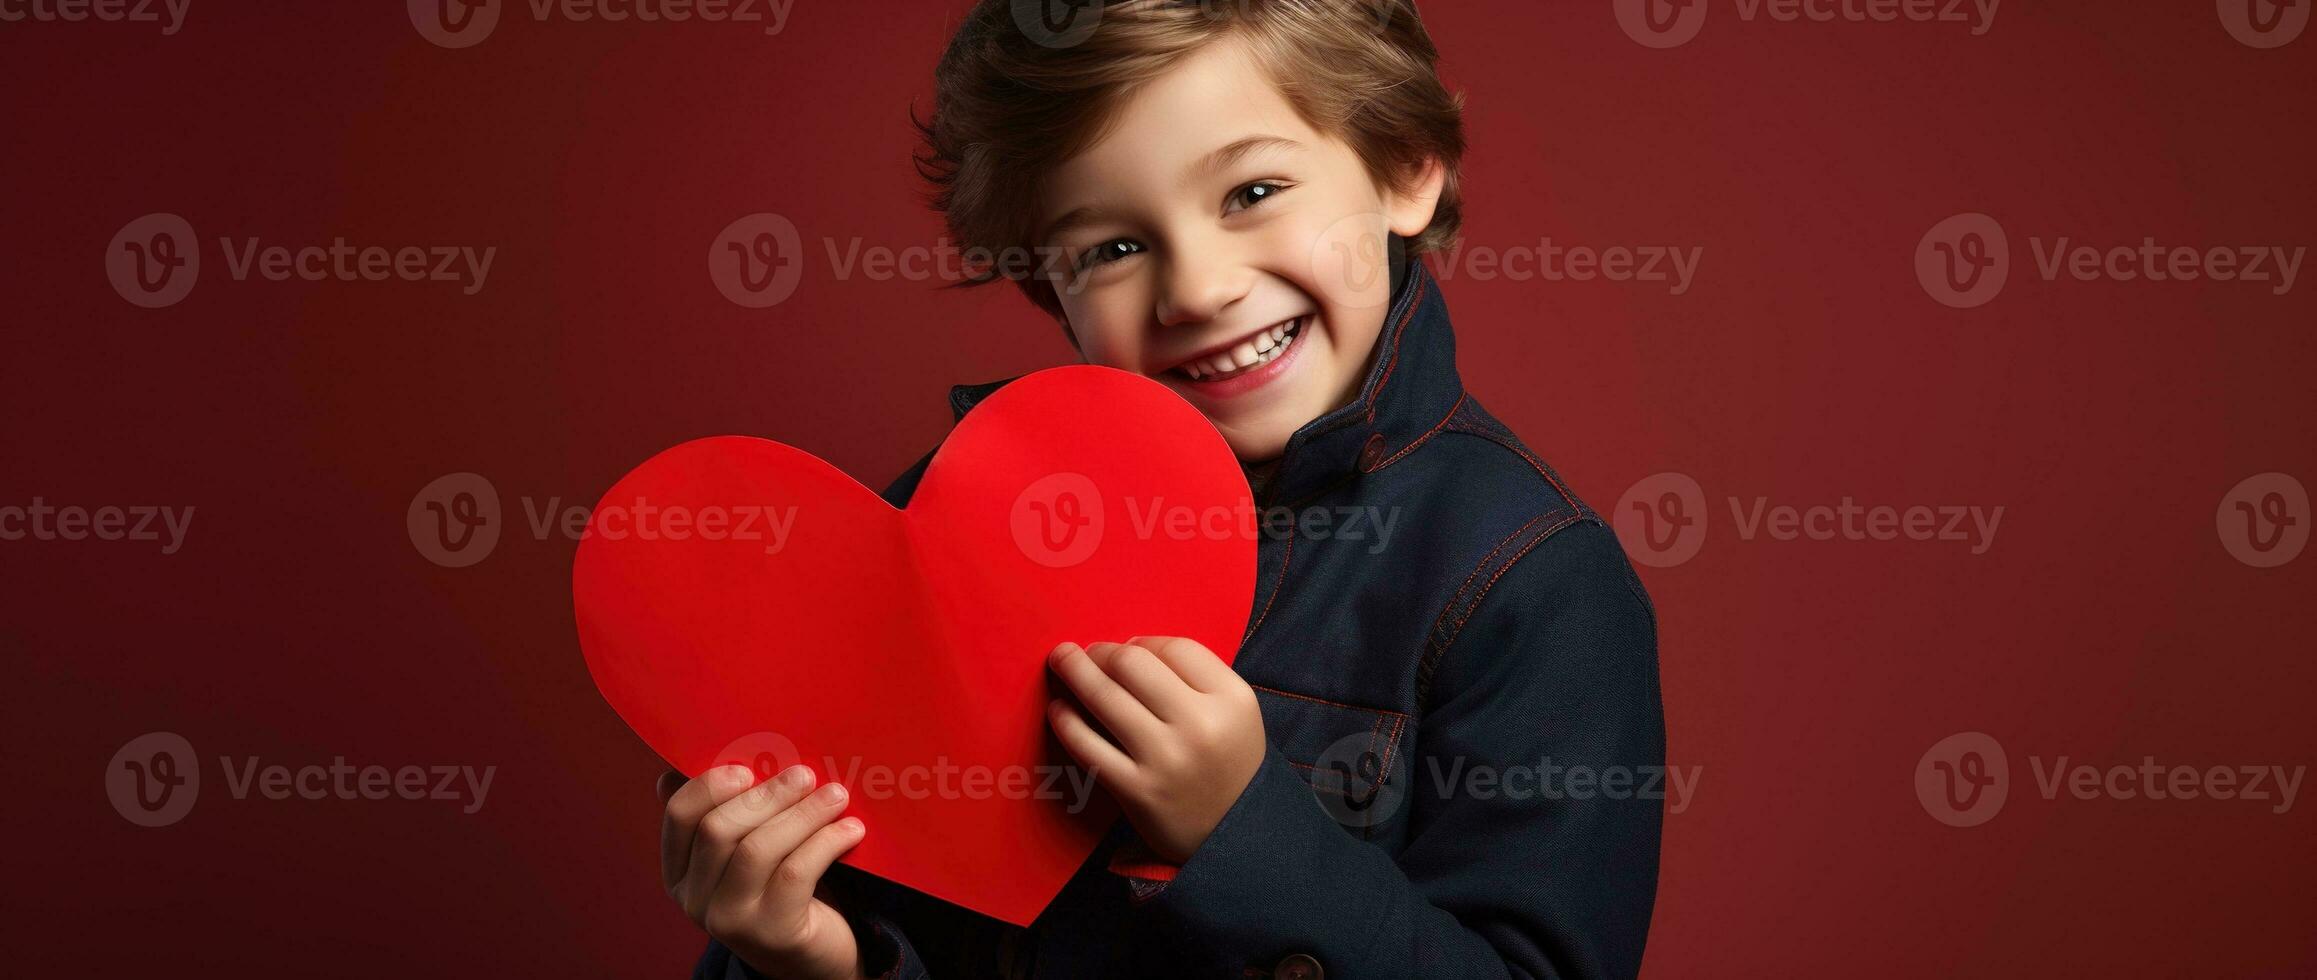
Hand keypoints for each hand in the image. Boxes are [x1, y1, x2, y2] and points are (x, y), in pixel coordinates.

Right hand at [658, 765, 868, 979]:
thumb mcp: (747, 851)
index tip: (749, 767)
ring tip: (836, 796)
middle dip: (766, 796)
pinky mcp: (772, 934)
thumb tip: (684, 764)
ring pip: (757, 850)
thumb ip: (725, 812)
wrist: (813, 954)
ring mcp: (730, 922)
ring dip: (802, 814)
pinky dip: (825, 843)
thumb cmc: (779, 887)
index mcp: (680, 871)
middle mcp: (695, 900)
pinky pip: (795, 874)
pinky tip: (850, 829)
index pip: (680, 816)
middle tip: (805, 776)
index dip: (710, 785)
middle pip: (719, 830)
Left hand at [1045, 636, 1265, 863]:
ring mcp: (1165, 760)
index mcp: (1232, 699)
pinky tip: (1058, 708)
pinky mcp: (1136, 791)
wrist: (1235, 833)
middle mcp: (1200, 726)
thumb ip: (1195, 676)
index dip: (1143, 641)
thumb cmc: (1227, 762)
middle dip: (1102, 650)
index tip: (1128, 647)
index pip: (1175, 648)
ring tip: (1062, 660)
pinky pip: (1086, 745)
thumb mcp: (1235, 712)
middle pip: (1134, 663)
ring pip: (1104, 696)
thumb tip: (1125, 648)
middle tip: (1087, 651)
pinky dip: (1065, 719)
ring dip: (1074, 670)